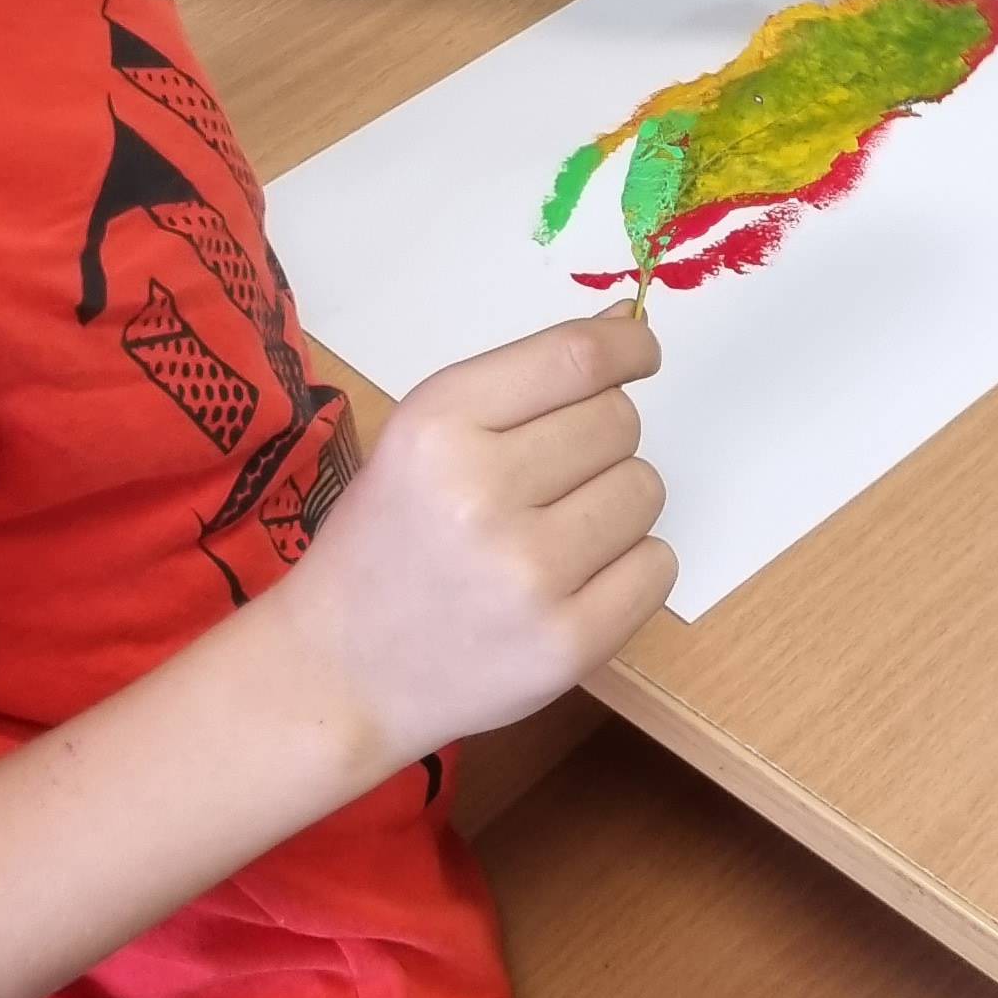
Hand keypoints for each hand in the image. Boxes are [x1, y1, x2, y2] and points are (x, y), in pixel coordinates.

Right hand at [292, 316, 672, 758]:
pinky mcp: (567, 645)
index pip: (575, 359)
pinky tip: (575, 581)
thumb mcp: (421, 440)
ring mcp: (528, 575)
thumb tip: (626, 325)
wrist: (339, 672)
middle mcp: (481, 494)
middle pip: (619, 423)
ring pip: (645, 490)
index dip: (628, 347)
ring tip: (555, 536)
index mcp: (437, 426)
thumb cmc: (386, 543)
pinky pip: (658, 567)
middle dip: (602, 439)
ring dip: (617, 504)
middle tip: (553, 478)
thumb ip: (521, 384)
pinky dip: (631, 568)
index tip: (644, 352)